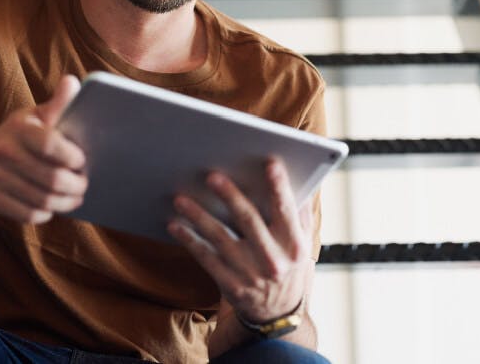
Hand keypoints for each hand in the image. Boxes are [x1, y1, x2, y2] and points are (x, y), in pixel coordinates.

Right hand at [0, 75, 86, 223]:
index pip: (50, 144)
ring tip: (75, 198)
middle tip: (85, 185)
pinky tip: (52, 207)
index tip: (83, 161)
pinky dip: (45, 213)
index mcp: (18, 128)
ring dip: (65, 202)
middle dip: (75, 185)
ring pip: (42, 199)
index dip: (72, 157)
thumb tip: (74, 82)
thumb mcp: (32, 117)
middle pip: (51, 178)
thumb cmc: (15, 137)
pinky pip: (27, 214)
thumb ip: (57, 104)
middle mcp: (3, 152)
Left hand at [168, 158, 312, 322]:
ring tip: (182, 199)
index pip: (286, 211)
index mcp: (294, 245)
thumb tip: (296, 179)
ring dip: (199, 216)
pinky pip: (205, 258)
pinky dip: (189, 240)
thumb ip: (299, 213)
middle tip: (212, 176)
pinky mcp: (230, 284)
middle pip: (249, 220)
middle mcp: (273, 260)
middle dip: (230, 196)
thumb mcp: (303, 243)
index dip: (279, 187)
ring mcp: (249, 273)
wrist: (278, 315)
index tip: (270, 164)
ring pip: (220, 238)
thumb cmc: (290, 267)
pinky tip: (175, 225)